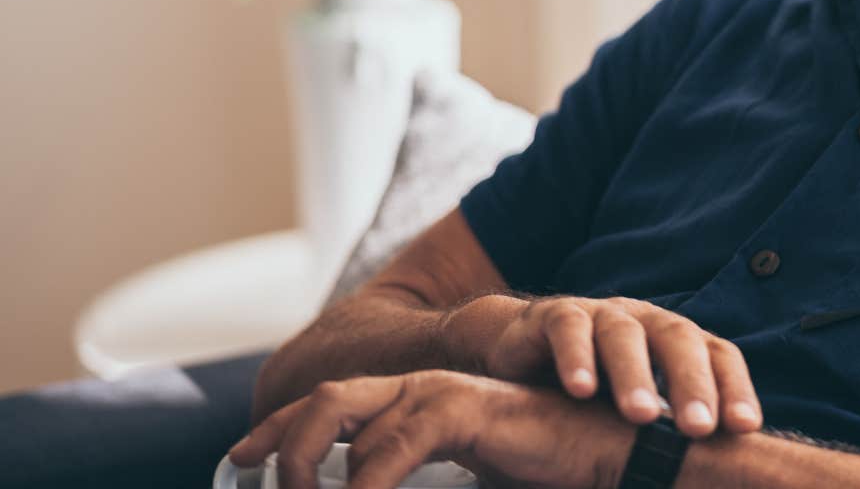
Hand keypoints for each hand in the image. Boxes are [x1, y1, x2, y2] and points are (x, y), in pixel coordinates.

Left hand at [229, 371, 634, 488]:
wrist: (612, 450)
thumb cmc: (545, 467)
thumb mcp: (467, 475)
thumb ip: (419, 478)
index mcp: (419, 400)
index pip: (331, 405)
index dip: (278, 430)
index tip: (240, 461)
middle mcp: (423, 387)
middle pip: (326, 400)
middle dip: (280, 441)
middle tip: (254, 479)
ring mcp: (442, 395)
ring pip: (345, 419)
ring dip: (309, 470)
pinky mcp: (464, 412)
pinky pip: (391, 450)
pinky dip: (362, 485)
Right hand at [451, 294, 761, 435]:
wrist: (522, 353)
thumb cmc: (595, 390)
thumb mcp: (635, 409)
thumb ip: (669, 431)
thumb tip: (711, 479)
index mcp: (678, 342)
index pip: (719, 357)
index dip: (734, 388)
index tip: (745, 428)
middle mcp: (647, 322)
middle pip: (679, 341)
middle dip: (692, 384)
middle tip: (699, 428)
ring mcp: (603, 315)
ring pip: (624, 336)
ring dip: (635, 375)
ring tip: (641, 416)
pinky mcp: (556, 316)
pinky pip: (570, 330)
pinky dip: (576, 358)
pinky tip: (581, 391)